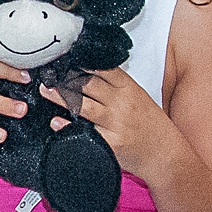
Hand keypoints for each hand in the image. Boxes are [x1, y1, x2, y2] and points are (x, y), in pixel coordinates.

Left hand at [43, 68, 182, 182]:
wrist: (166, 153)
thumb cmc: (150, 124)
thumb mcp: (137, 96)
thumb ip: (115, 84)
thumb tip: (86, 70)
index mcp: (128, 87)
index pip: (101, 68)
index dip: (80, 62)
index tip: (63, 57)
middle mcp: (121, 103)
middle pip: (88, 84)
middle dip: (65, 77)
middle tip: (47, 72)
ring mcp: (116, 123)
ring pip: (83, 105)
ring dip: (61, 97)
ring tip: (45, 90)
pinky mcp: (111, 143)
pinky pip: (85, 133)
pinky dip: (68, 127)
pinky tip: (56, 122)